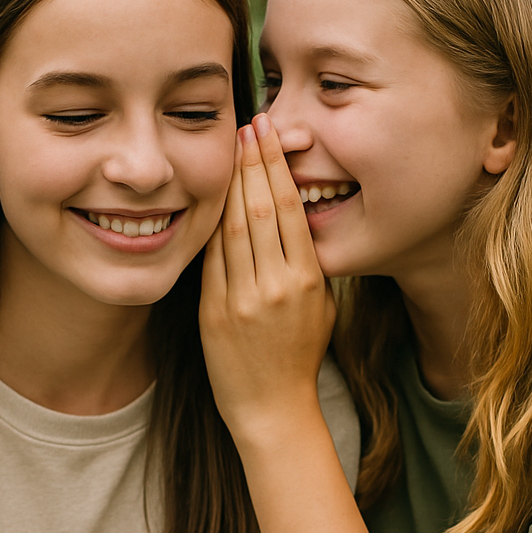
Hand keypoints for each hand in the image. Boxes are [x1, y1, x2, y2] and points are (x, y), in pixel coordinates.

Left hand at [200, 112, 334, 451]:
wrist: (272, 408)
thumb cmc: (299, 356)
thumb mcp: (322, 307)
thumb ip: (308, 264)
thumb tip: (293, 217)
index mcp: (307, 281)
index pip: (292, 209)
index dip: (278, 166)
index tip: (270, 134)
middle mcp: (275, 286)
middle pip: (262, 208)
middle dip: (253, 161)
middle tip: (248, 124)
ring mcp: (242, 299)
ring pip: (234, 227)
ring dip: (230, 183)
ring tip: (230, 147)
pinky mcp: (213, 312)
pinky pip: (210, 259)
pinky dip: (210, 224)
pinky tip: (209, 196)